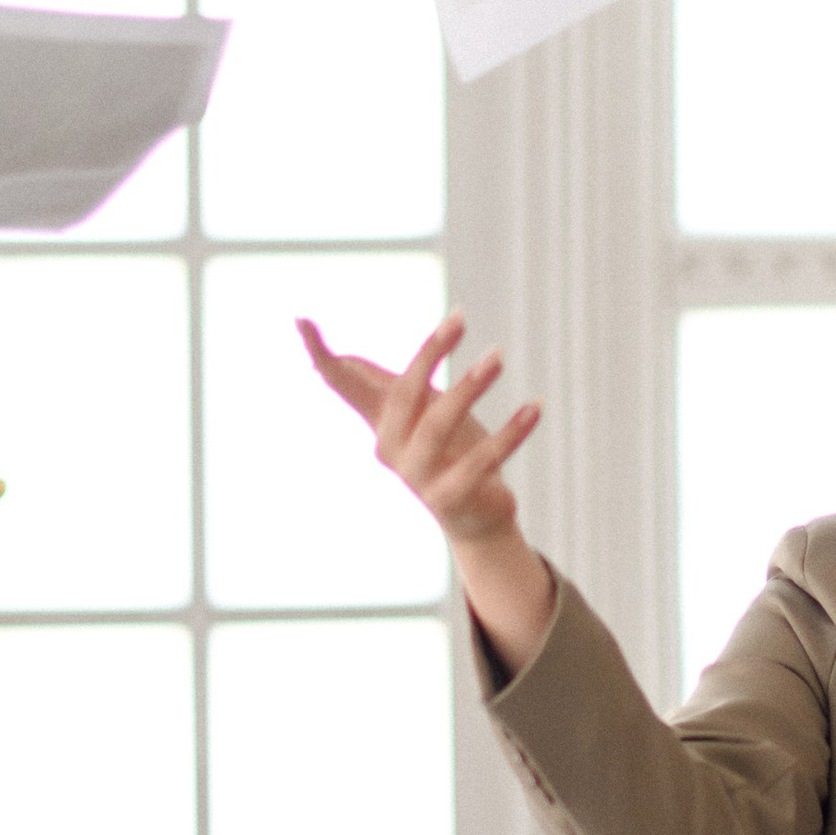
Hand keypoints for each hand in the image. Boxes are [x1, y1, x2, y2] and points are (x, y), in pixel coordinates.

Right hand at [296, 309, 556, 669]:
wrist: (476, 518)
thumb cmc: (447, 454)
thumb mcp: (417, 414)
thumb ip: (382, 388)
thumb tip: (341, 358)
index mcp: (380, 422)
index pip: (343, 384)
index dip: (320, 353)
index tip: (300, 319)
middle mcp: (390, 450)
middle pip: (403, 395)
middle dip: (429, 353)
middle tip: (461, 316)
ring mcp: (417, 477)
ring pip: (438, 426)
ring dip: (469, 387)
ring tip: (498, 354)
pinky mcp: (450, 499)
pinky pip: (482, 460)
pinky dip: (511, 432)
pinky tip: (535, 406)